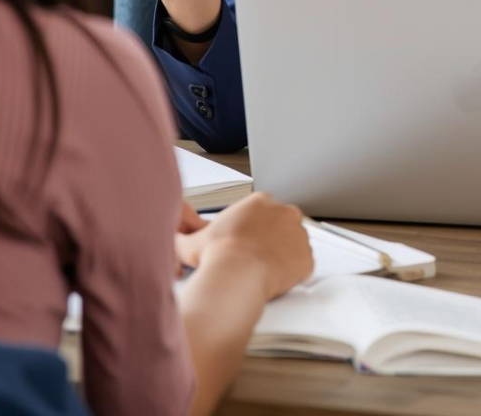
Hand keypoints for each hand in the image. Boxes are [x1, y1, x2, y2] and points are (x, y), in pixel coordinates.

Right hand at [174, 192, 312, 300]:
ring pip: (294, 243)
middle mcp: (285, 212)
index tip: (247, 242)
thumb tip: (173, 237)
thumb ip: (185, 236)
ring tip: (264, 270)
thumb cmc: (218, 256)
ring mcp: (299, 234)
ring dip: (283, 254)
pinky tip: (276, 279)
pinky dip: (293, 272)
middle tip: (255, 257)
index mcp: (260, 202)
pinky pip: (302, 264)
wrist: (237, 275)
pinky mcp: (307, 256)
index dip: (254, 229)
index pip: (263, 212)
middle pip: (282, 224)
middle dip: (271, 239)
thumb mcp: (193, 241)